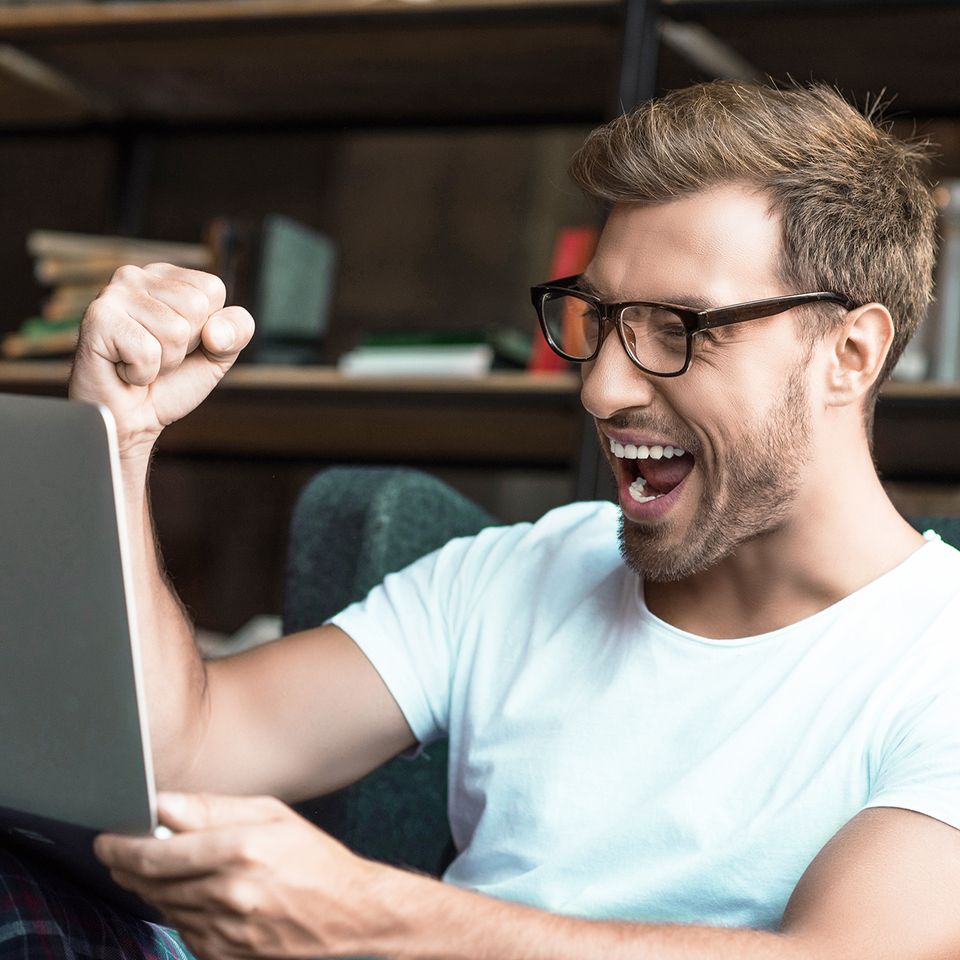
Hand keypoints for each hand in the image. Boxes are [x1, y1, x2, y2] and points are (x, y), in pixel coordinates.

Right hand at [69, 263, 253, 459]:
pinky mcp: (98, 318)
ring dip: (164, 362)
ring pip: (174, 330)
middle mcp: (137, 275)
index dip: (207, 328)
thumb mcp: (217, 355)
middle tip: (157, 356)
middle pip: (196, 307)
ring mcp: (113, 293)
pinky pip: (148, 350)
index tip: (181, 344)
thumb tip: (216, 331)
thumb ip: (237, 332)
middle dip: (184, 346)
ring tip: (140, 362)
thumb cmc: (170, 383)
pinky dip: (143, 373)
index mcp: (167, 277)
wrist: (131, 420)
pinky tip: (124, 370)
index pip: (213, 289)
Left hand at [94, 792, 386, 959]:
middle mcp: (230, 893)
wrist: (350, 914)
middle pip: (151, 883)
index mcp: (242, 850)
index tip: (106, 838)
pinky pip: (182, 931)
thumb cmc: (313, 857)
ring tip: (158, 869)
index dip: (121, 846)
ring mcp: (226, 931)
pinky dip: (177, 911)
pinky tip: (192, 894)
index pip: (157, 853)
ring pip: (163, 907)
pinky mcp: (225, 956)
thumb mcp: (271, 814)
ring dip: (151, 888)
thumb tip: (163, 804)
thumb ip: (212, 809)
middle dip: (127, 866)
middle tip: (119, 851)